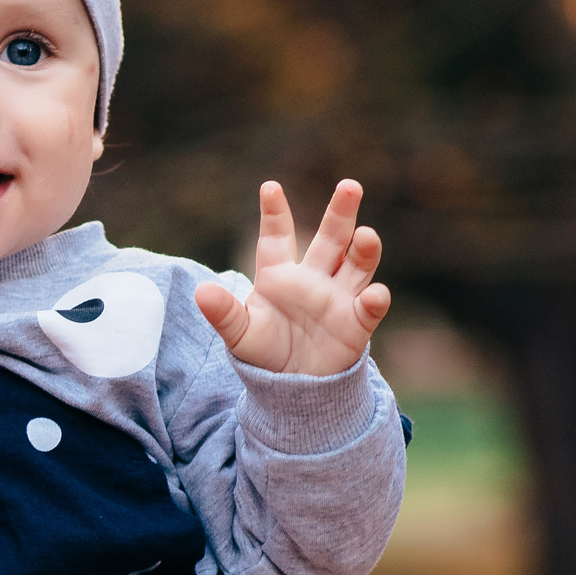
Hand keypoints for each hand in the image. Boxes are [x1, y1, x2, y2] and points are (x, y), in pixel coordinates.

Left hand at [194, 179, 391, 376]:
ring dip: (364, 250)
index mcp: (278, 275)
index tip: (269, 187)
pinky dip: (374, 300)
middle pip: (331, 239)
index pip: (277, 238)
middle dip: (341, 213)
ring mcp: (338, 297)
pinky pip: (369, 307)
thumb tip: (201, 292)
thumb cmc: (264, 352)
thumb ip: (224, 313)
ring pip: (357, 265)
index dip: (274, 213)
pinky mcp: (357, 322)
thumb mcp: (239, 334)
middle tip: (350, 186)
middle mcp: (313, 278)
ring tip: (366, 236)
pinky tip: (374, 294)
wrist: (291, 387)